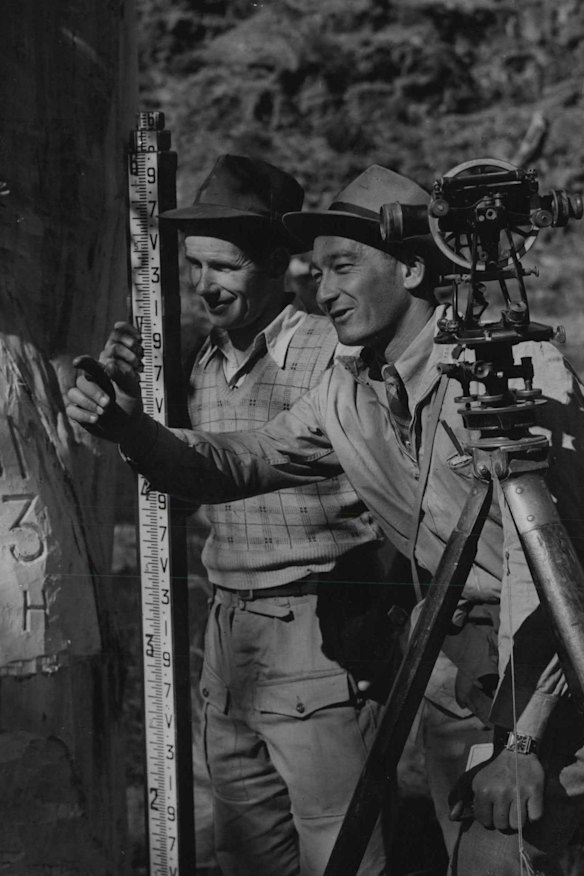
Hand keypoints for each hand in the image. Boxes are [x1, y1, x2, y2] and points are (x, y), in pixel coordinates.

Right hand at [66, 322, 143, 441]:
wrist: (128, 426)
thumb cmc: (130, 404)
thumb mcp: (131, 390)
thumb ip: (122, 376)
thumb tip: (109, 364)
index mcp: (102, 374)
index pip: (90, 364)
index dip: (82, 362)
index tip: (77, 362)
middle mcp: (90, 383)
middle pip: (81, 381)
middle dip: (94, 393)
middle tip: (108, 403)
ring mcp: (81, 397)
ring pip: (72, 394)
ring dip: (88, 403)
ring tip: (103, 412)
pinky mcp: (77, 411)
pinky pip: (70, 410)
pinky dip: (83, 415)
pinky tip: (96, 420)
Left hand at [449, 748, 543, 830]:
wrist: (517, 751)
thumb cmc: (492, 770)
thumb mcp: (470, 779)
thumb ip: (458, 797)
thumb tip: (452, 817)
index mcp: (483, 789)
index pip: (485, 821)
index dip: (488, 819)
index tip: (491, 810)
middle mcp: (500, 792)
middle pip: (502, 826)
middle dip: (503, 822)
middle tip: (505, 811)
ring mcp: (518, 792)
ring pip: (518, 825)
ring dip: (517, 821)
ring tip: (516, 809)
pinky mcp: (535, 792)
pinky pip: (535, 818)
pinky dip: (532, 816)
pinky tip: (527, 806)